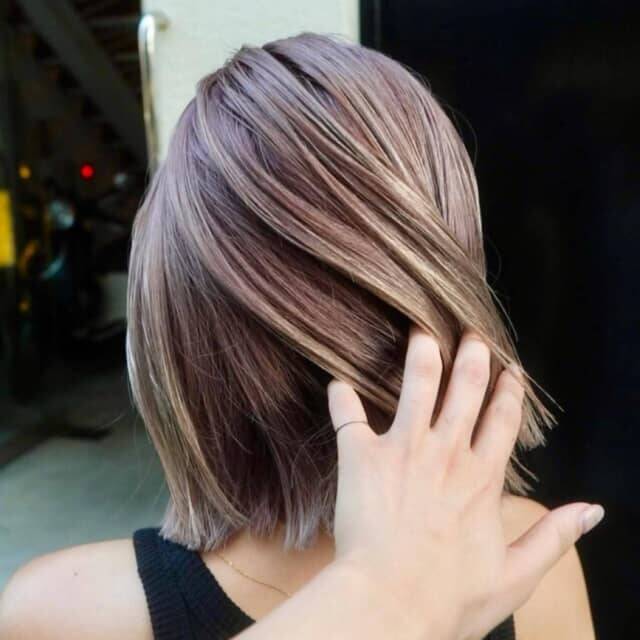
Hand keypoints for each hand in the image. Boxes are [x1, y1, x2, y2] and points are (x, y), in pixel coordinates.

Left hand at [327, 324, 603, 639]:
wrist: (390, 607)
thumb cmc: (450, 598)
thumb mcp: (516, 574)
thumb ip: (554, 537)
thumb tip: (593, 511)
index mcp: (482, 478)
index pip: (502, 420)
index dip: (508, 391)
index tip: (509, 368)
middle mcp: (446, 453)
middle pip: (466, 388)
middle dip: (471, 355)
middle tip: (470, 331)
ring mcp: (403, 450)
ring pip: (417, 385)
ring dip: (420, 353)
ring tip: (419, 329)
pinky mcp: (362, 457)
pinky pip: (349, 416)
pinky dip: (341, 396)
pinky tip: (336, 380)